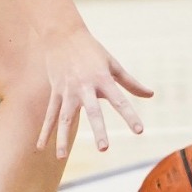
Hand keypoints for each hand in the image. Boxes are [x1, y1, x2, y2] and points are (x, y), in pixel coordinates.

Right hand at [37, 30, 150, 157]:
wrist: (62, 34)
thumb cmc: (91, 50)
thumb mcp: (113, 64)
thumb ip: (131, 83)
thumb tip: (151, 95)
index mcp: (102, 79)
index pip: (119, 101)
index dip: (129, 116)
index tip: (139, 131)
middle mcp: (84, 86)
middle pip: (92, 112)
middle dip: (98, 130)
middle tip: (104, 149)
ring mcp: (67, 90)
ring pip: (65, 118)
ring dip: (62, 138)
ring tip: (61, 157)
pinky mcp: (55, 92)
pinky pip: (50, 115)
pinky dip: (45, 131)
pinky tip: (40, 147)